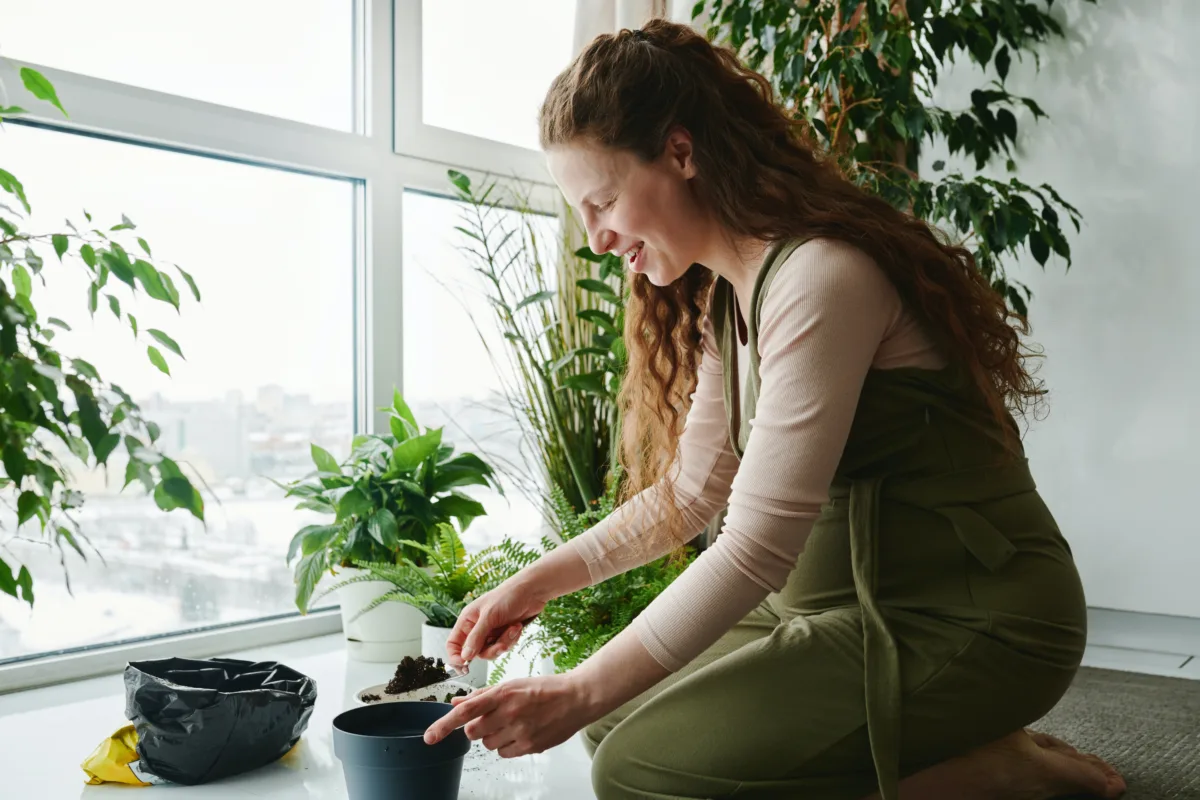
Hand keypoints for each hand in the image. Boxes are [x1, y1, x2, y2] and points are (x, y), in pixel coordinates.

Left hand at [423, 673, 598, 756]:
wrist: (576, 698)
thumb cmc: (544, 688)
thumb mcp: (511, 685)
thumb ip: (482, 695)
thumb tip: (457, 702)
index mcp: (503, 693)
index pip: (466, 711)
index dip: (444, 725)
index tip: (429, 737)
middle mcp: (509, 712)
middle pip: (473, 732)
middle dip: (477, 728)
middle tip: (493, 719)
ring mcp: (520, 731)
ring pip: (488, 744)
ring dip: (493, 736)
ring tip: (512, 723)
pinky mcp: (530, 746)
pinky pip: (504, 753)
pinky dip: (507, 746)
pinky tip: (521, 732)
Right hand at [447, 579, 546, 668]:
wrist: (532, 591)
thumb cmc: (508, 595)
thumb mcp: (489, 616)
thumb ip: (476, 637)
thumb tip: (465, 656)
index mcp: (468, 620)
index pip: (453, 643)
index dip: (455, 656)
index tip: (463, 665)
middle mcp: (477, 627)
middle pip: (475, 652)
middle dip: (491, 650)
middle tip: (502, 644)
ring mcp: (491, 632)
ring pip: (491, 651)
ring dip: (504, 643)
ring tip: (513, 629)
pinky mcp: (504, 634)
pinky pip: (504, 647)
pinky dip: (512, 639)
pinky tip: (517, 627)